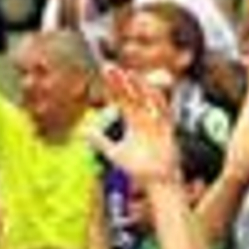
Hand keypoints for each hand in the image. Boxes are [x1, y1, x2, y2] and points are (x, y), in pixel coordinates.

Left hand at [89, 65, 181, 189]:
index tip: (104, 74)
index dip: (113, 86)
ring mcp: (156, 122)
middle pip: (132, 94)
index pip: (121, 99)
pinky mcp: (167, 130)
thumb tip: (81, 131)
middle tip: (110, 67)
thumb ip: (99, 141)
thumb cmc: (138, 168)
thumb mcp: (114, 153)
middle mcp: (145, 118)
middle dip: (122, 81)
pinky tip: (151, 93)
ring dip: (140, 87)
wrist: (157, 181)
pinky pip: (164, 114)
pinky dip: (159, 103)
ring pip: (148, 100)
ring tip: (130, 74)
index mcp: (133, 121)